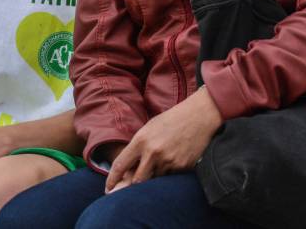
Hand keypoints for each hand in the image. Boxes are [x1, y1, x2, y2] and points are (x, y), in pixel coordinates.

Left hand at [105, 87, 221, 192]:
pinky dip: (169, 173)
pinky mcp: (182, 167)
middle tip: (131, 188)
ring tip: (162, 161)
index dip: (112, 179)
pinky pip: (171, 177)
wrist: (198, 116)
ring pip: (156, 179)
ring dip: (154, 177)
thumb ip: (138, 146)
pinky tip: (175, 159)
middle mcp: (153, 153)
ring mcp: (169, 161)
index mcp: (141, 140)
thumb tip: (129, 166)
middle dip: (133, 185)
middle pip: (137, 180)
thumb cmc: (171, 120)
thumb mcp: (149, 128)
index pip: (120, 165)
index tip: (107, 189)